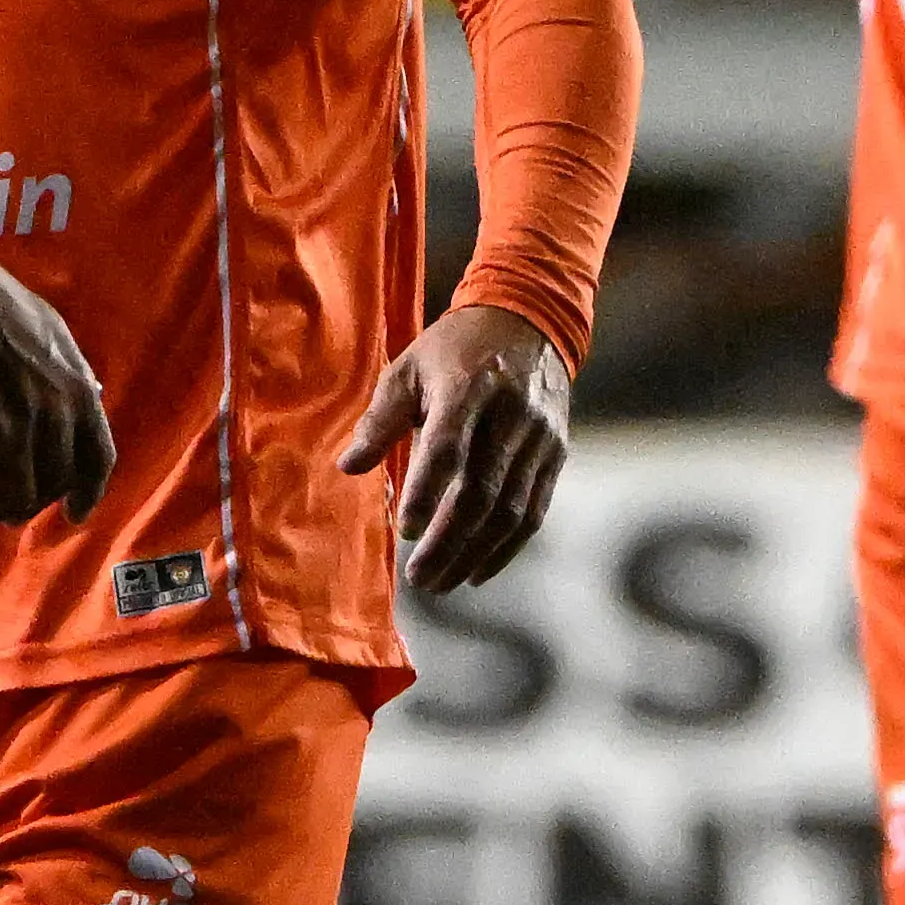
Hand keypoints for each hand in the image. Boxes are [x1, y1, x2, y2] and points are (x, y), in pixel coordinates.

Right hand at [0, 258, 114, 538]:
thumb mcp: (53, 331)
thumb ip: (73, 370)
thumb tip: (92, 395)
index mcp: (79, 391)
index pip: (98, 460)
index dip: (87, 494)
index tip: (75, 513)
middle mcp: (55, 419)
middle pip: (52, 487)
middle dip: (30, 502)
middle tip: (6, 505)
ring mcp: (13, 433)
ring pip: (13, 500)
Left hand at [339, 306, 568, 596]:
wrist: (530, 321)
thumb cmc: (456, 349)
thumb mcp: (410, 368)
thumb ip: (380, 419)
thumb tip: (349, 468)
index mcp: (468, 387)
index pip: (448, 448)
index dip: (426, 493)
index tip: (405, 530)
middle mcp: (510, 415)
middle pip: (481, 492)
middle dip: (448, 542)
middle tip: (418, 578)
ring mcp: (538, 438)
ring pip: (509, 511)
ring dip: (474, 555)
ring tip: (440, 583)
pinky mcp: (555, 454)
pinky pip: (533, 512)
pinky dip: (505, 549)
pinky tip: (477, 572)